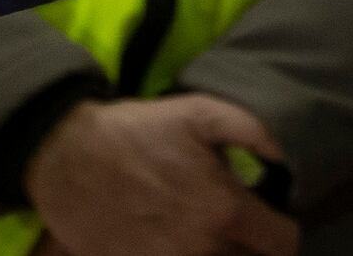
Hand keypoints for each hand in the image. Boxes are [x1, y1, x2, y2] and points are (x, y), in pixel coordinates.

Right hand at [24, 94, 298, 255]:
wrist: (64, 156)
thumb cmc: (134, 132)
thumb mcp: (196, 112)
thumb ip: (252, 129)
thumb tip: (288, 154)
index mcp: (225, 210)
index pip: (283, 242)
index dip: (282, 228)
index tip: (269, 217)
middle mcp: (204, 247)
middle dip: (250, 246)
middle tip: (237, 228)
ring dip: (219, 252)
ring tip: (206, 234)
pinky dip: (183, 255)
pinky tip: (173, 241)